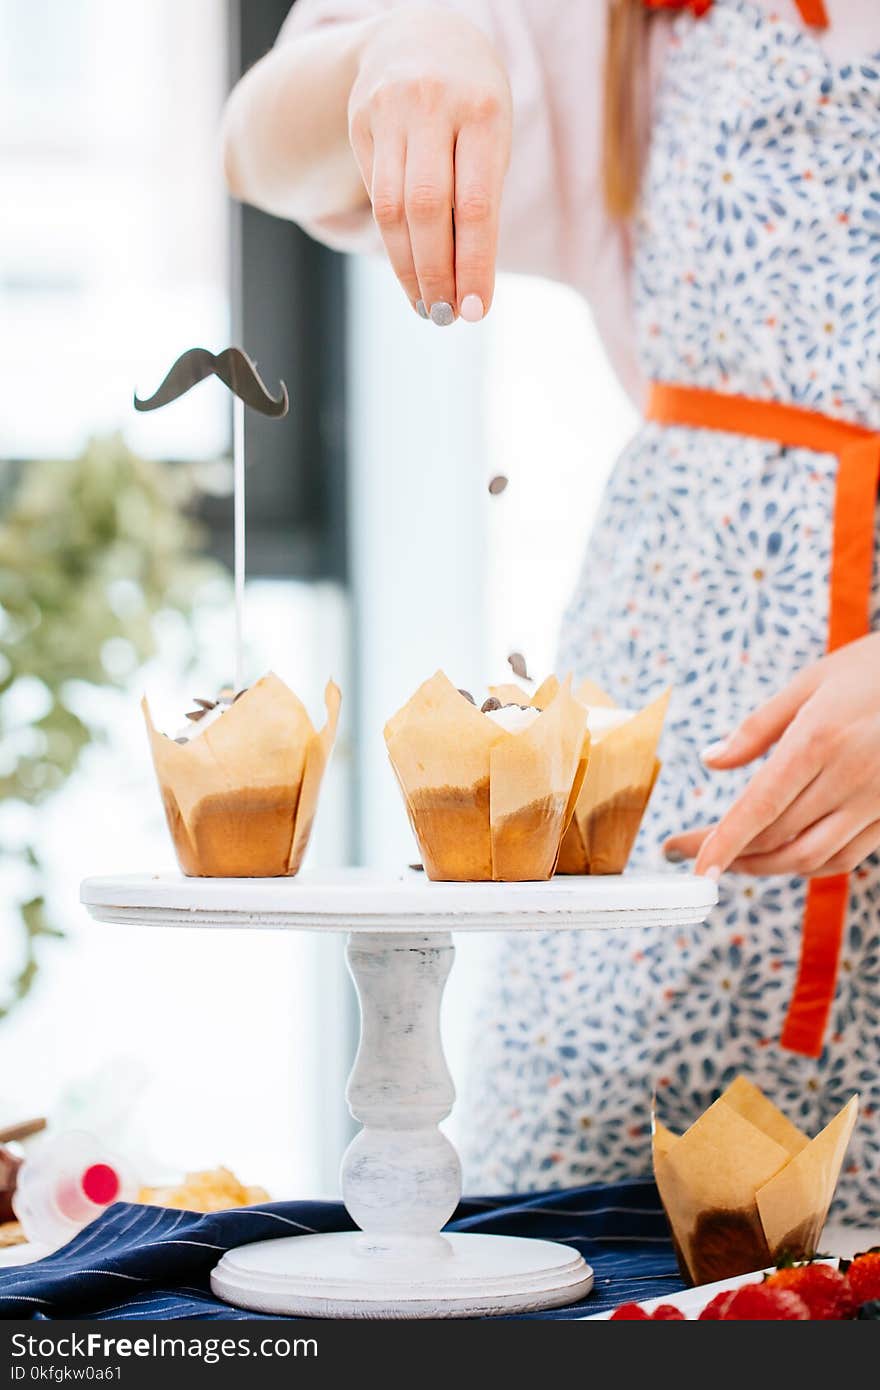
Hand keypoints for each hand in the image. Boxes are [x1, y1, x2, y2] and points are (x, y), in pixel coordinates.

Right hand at [348, 9, 511, 322]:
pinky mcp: (359, 120)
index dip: (474, 264)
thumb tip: (465, 286)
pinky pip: (375, 192)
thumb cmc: (472, 106)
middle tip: (444, 317)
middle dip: (435, 273)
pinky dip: (393, 239)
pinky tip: (409, 266)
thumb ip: (479, 201)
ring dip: (408, 268)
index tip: (475, 311)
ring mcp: (389, 109)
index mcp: (483, 111)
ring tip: (425, 304)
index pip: (476, 205)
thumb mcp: (491, 140)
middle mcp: (433, 105)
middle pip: (427, 210)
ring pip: (391, 208)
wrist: (420, 37)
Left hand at [664, 633, 879, 878]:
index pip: (760, 805)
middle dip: (728, 853)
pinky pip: (845, 857)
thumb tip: (710, 761)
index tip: (692, 864)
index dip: (723, 841)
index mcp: (820, 739)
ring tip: (729, 861)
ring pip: (809, 856)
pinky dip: (808, 865)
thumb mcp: (812, 681)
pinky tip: (782, 857)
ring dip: (763, 867)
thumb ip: (758, 727)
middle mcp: (849, 777)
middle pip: (777, 836)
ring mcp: (876, 801)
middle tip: (690, 853)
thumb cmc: (874, 669)